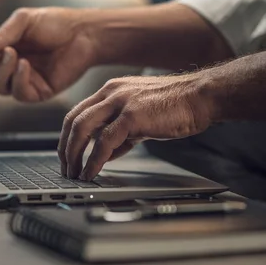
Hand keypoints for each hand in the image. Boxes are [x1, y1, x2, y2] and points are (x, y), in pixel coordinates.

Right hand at [0, 7, 96, 101]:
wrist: (83, 34)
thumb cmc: (54, 24)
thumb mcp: (24, 22)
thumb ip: (1, 35)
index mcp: (3, 49)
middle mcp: (10, 67)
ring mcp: (24, 81)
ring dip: (1, 72)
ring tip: (13, 54)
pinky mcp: (39, 92)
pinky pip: (20, 93)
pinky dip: (19, 79)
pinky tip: (25, 65)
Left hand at [58, 74, 215, 179]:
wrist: (200, 97)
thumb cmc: (175, 107)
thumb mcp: (140, 118)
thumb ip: (120, 134)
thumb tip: (104, 154)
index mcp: (111, 91)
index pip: (77, 113)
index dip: (67, 136)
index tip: (66, 155)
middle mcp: (111, 93)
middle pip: (73, 120)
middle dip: (65, 147)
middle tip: (65, 168)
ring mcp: (120, 102)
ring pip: (82, 128)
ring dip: (74, 154)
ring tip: (74, 173)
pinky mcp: (131, 115)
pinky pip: (104, 141)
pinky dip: (94, 159)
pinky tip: (92, 172)